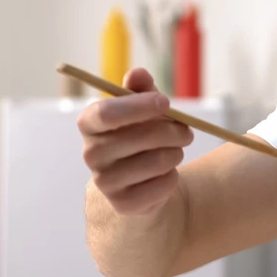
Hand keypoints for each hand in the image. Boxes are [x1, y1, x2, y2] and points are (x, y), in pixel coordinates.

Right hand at [77, 68, 193, 215]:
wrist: (139, 180)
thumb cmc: (141, 134)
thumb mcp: (143, 108)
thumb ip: (141, 90)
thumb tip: (138, 73)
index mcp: (89, 123)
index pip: (107, 113)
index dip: (140, 106)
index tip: (166, 102)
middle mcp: (91, 153)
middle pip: (142, 136)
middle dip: (173, 131)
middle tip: (186, 131)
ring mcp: (104, 181)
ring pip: (158, 160)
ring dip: (176, 153)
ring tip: (174, 151)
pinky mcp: (123, 204)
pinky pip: (164, 184)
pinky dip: (173, 176)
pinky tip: (165, 174)